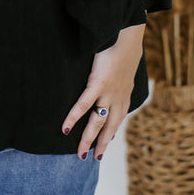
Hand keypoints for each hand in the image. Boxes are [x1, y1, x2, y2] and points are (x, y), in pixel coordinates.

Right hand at [61, 23, 144, 159]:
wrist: (128, 36)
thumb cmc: (125, 46)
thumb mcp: (124, 64)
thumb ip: (118, 72)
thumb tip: (114, 71)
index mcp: (125, 94)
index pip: (118, 118)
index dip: (112, 131)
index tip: (108, 140)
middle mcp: (118, 98)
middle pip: (108, 127)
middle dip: (101, 143)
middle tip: (94, 158)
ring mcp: (108, 93)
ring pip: (97, 122)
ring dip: (88, 138)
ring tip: (79, 153)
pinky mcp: (98, 84)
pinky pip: (83, 105)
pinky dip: (73, 118)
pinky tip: (65, 128)